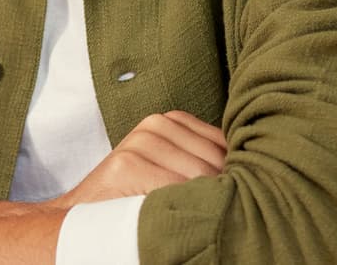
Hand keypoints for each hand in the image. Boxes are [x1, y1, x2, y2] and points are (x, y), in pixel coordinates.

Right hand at [56, 110, 226, 207]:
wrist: (82, 215)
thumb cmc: (134, 195)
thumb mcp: (168, 168)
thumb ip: (201, 159)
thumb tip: (254, 170)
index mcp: (168, 121)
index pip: (224, 142)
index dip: (236, 170)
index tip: (240, 192)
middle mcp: (154, 124)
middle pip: (216, 160)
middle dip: (225, 187)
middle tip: (225, 211)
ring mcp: (139, 142)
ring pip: (200, 175)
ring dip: (208, 200)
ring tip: (203, 215)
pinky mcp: (126, 164)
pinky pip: (176, 189)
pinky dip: (185, 206)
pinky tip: (181, 216)